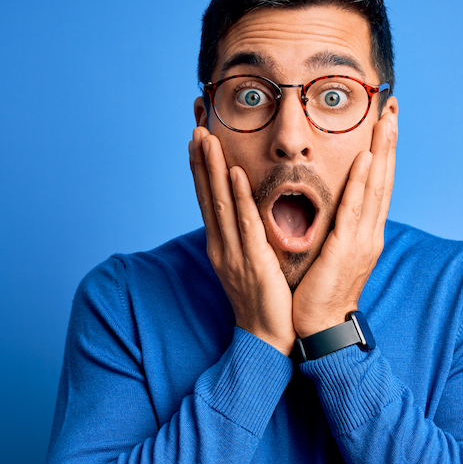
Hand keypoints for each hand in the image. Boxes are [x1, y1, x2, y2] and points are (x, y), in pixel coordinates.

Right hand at [189, 127, 295, 354]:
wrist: (267, 337)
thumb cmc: (265, 300)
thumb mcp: (250, 261)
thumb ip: (246, 236)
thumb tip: (247, 213)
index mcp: (221, 244)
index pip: (208, 198)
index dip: (201, 167)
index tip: (197, 136)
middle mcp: (221, 244)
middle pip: (207, 195)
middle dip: (200, 159)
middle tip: (195, 125)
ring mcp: (233, 253)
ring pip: (220, 203)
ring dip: (213, 169)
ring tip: (206, 139)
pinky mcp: (252, 262)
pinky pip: (244, 225)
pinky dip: (238, 198)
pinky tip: (236, 175)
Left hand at [291, 111, 396, 338]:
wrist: (320, 329)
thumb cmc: (320, 293)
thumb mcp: (330, 252)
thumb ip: (335, 228)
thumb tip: (331, 207)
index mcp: (365, 231)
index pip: (378, 183)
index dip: (384, 150)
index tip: (385, 120)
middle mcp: (370, 231)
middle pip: (384, 177)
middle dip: (389, 140)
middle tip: (392, 106)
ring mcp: (362, 240)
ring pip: (376, 187)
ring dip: (382, 151)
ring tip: (386, 119)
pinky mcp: (346, 249)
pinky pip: (355, 210)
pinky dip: (363, 183)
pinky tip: (367, 159)